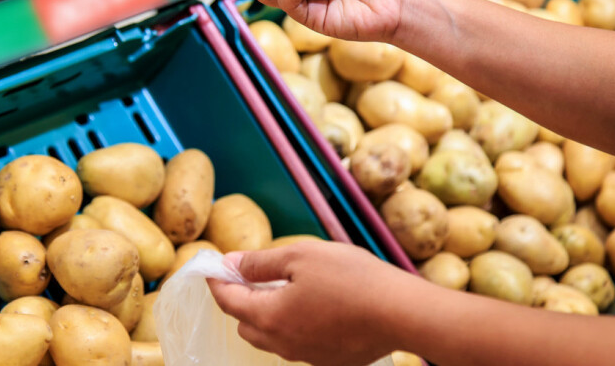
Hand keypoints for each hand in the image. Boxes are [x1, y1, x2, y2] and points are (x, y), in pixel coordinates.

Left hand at [207, 241, 424, 365]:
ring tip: (282, 287)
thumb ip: (260, 263)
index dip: (217, 281)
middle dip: (240, 299)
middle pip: (245, 324)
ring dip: (266, 314)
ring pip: (271, 337)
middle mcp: (282, 343)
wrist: (401, 313)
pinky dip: (292, 325)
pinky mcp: (328, 360)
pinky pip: (297, 343)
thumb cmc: (351, 279)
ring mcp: (306, 356)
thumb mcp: (299, 257)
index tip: (212, 265)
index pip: (228, 301)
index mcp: (269, 317)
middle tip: (249, 273)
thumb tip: (231, 263)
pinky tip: (311, 305)